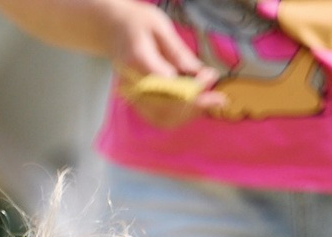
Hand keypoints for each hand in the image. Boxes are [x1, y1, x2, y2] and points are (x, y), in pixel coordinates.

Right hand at [102, 0, 223, 126]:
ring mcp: (132, 96)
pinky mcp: (137, 102)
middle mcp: (132, 84)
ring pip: (163, 118)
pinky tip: (194, 104)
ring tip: (210, 101)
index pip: (168, 84)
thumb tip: (197, 73)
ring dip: (189, 113)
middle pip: (166, 107)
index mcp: (137, 61)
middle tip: (220, 98)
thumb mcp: (159, 26)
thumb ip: (177, 51)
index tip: (211, 76)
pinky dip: (180, 115)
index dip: (193, 86)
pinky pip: (158, 117)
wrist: (112, 30)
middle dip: (196, 105)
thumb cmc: (137, 23)